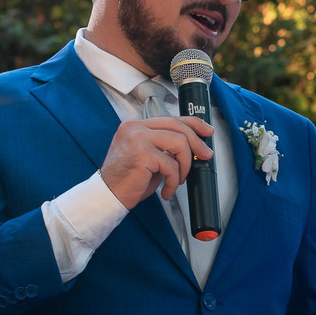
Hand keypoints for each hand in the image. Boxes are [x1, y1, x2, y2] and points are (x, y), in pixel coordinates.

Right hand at [99, 117, 214, 208]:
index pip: (171, 118)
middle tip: (206, 156)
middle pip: (178, 127)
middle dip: (197, 142)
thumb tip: (193, 146)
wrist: (108, 196)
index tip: (207, 131)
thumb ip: (164, 147)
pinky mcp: (143, 154)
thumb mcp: (148, 158)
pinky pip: (171, 164)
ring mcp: (138, 138)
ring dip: (185, 165)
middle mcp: (135, 128)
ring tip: (178, 180)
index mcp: (136, 126)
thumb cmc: (127, 181)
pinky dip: (173, 181)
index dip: (193, 123)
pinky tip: (166, 190)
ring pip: (179, 143)